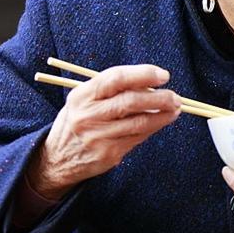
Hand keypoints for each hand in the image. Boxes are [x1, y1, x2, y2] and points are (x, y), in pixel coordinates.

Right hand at [29, 65, 181, 198]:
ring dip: (163, 115)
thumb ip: (113, 90)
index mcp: (82, 95)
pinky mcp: (108, 154)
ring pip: (139, 122)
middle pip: (131, 101)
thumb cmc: (80, 120)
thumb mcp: (86, 99)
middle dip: (159, 97)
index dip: (143, 74)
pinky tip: (161, 121)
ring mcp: (98, 136)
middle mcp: (88, 115)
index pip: (116, 78)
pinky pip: (138, 137)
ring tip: (175, 109)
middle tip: (175, 97)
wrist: (57, 158)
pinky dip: (154, 127)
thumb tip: (152, 83)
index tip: (163, 75)